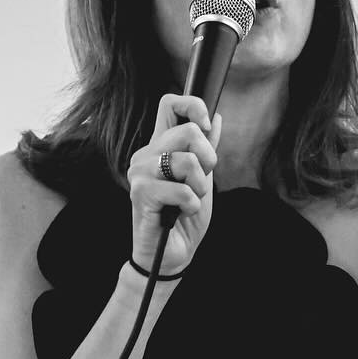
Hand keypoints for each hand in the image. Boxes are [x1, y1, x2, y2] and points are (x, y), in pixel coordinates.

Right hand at [126, 94, 221, 276]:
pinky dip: (191, 205)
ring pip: (186, 160)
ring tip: (191, 200)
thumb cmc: (184, 216)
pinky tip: (182, 213)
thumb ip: (206, 149)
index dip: (193, 106)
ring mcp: (141, 173)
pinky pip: (181, 190)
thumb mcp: (202, 178)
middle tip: (202, 180)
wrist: (173, 254)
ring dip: (200, 186)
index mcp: (160, 146)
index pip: (169, 104)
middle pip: (187, 131)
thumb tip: (216, 119)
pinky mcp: (140, 194)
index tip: (207, 127)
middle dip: (208, 158)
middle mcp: (147, 154)